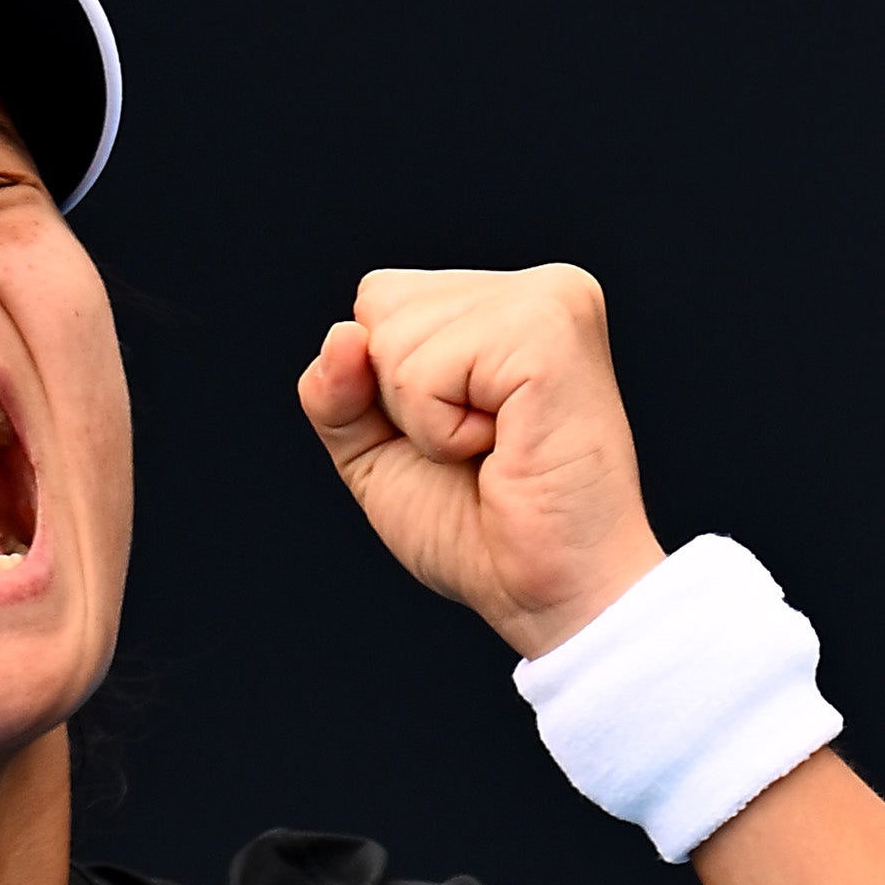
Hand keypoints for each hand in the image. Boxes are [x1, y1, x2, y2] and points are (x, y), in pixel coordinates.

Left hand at [297, 265, 665, 657]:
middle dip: (399, 399)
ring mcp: (548, 302)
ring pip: (393, 338)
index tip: (464, 433)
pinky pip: (421, 374)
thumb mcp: (376, 448)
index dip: (384, 385)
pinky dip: (440, 433)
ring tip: (498, 450)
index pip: (378, 299)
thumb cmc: (479, 530)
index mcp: (508, 301)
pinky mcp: (548, 333)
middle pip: (377, 305)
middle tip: (483, 448)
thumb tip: (343, 333)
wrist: (548, 596)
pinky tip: (505, 450)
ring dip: (424, 422)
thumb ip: (336, 388)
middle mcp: (538, 288)